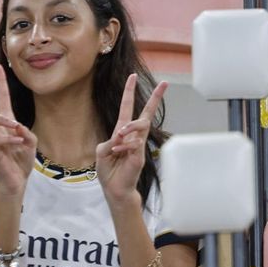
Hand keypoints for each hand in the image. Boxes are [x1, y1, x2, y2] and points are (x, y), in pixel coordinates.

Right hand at [0, 63, 36, 197]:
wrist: (16, 182)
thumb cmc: (21, 161)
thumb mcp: (30, 143)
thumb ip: (26, 133)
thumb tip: (17, 125)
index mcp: (7, 124)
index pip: (2, 99)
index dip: (1, 83)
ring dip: (4, 121)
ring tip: (16, 127)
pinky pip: (0, 139)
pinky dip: (11, 139)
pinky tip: (19, 143)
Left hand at [97, 74, 167, 208]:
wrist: (115, 189)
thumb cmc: (108, 171)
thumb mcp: (102, 152)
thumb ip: (110, 141)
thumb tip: (123, 135)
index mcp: (122, 132)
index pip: (127, 108)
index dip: (129, 92)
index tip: (133, 76)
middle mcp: (133, 135)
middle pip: (146, 113)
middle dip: (156, 97)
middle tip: (165, 83)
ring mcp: (139, 145)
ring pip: (141, 125)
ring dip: (129, 127)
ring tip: (121, 134)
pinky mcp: (141, 155)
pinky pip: (134, 143)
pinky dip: (123, 147)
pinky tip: (118, 153)